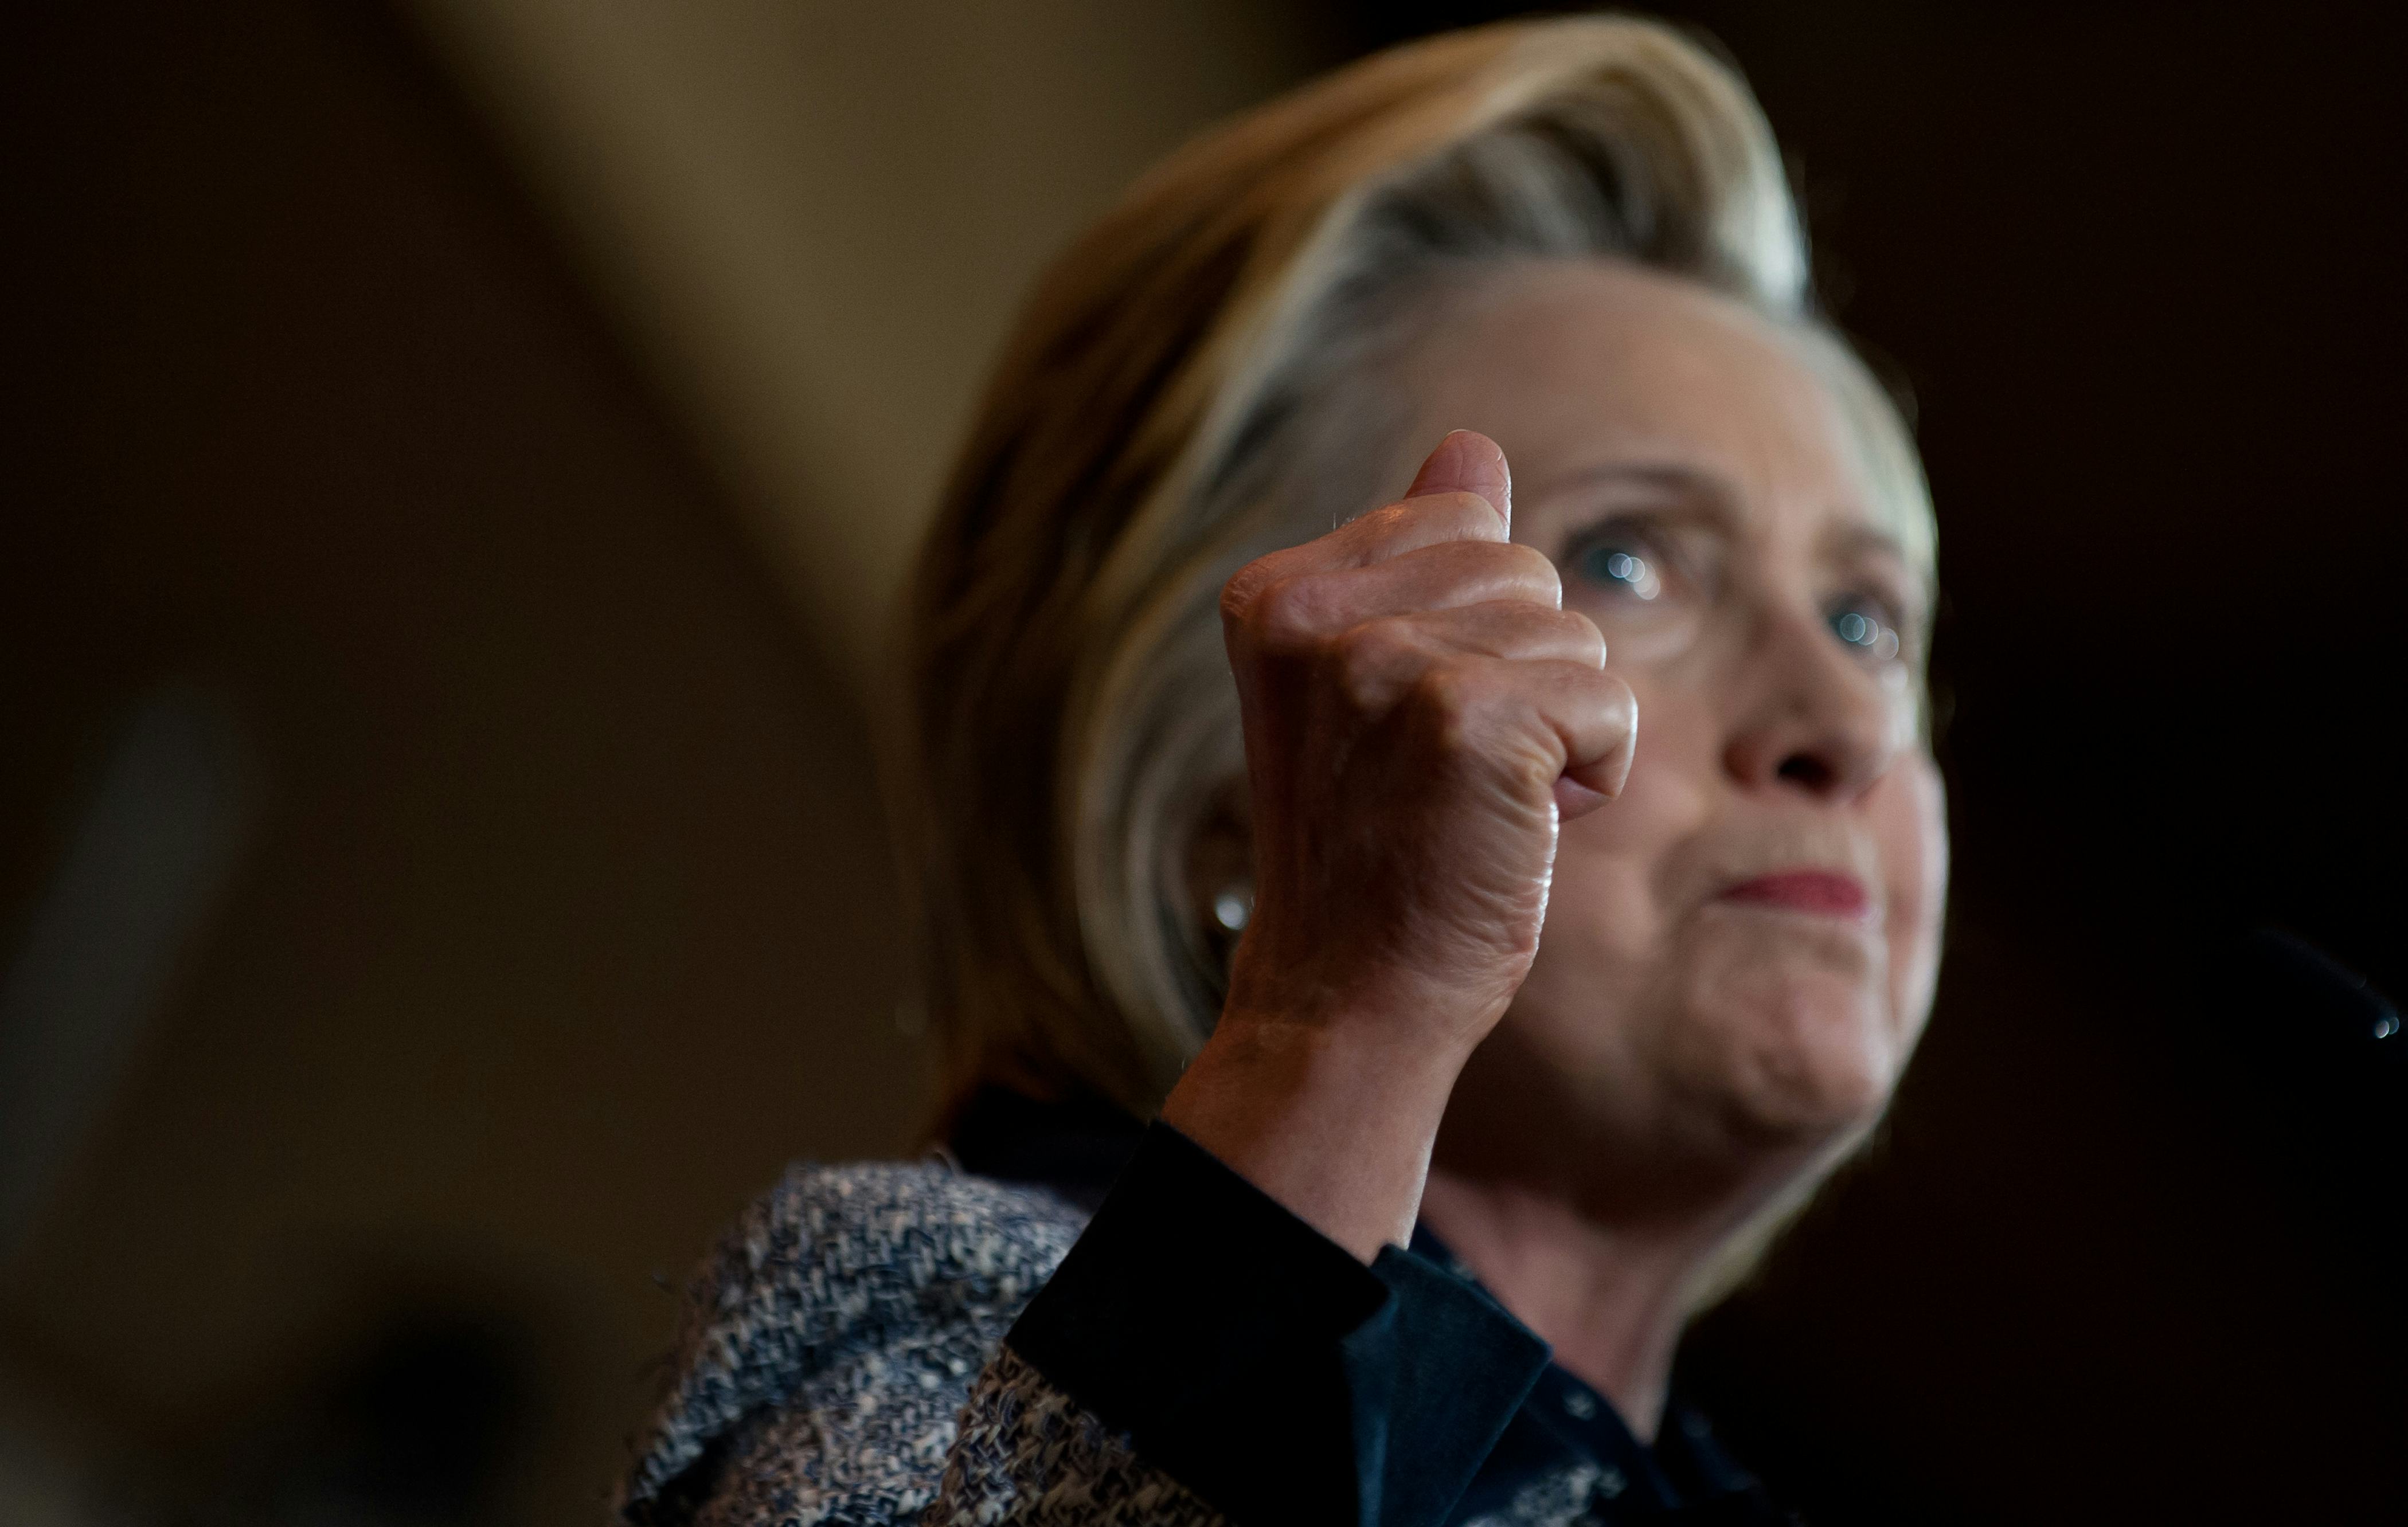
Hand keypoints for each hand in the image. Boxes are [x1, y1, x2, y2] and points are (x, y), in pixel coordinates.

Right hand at [1163, 430, 1636, 1257]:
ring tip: (1476, 807)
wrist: (1350, 996)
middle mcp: (1314, 613)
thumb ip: (1417, 562)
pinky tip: (1520, 830)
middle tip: (1446, 779)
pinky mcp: (1466, 718)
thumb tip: (1472, 445)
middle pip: (1522, 570)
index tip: (1408, 729)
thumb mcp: (1376, 688)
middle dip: (1522, 675)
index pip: (1457, 524)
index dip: (1471, 633)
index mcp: (1277, 593)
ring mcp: (1384, 662)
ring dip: (1558, 729)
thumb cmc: (1376, 847)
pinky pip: (1607, 701)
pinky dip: (1594, 773)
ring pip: (1574, 636)